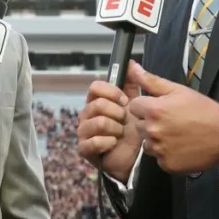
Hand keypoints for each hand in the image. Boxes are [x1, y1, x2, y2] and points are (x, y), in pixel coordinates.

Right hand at [77, 61, 143, 182]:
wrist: (135, 157)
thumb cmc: (133, 130)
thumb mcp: (136, 104)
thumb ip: (132, 84)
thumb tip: (131, 62)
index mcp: (96, 101)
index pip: (95, 87)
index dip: (113, 93)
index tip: (126, 101)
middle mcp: (86, 114)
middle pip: (98, 104)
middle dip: (118, 113)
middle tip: (125, 121)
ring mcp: (83, 131)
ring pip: (98, 122)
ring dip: (116, 129)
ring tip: (121, 134)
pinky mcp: (84, 149)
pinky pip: (94, 141)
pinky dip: (109, 142)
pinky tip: (114, 144)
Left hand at [127, 63, 218, 174]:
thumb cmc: (203, 111)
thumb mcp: (179, 90)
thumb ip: (151, 80)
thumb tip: (132, 67)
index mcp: (153, 110)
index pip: (133, 106)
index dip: (145, 106)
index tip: (158, 108)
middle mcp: (152, 131)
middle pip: (139, 125)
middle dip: (150, 122)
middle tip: (170, 121)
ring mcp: (158, 149)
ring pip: (147, 143)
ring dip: (156, 139)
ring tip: (176, 134)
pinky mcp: (166, 164)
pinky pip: (158, 158)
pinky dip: (166, 153)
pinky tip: (180, 146)